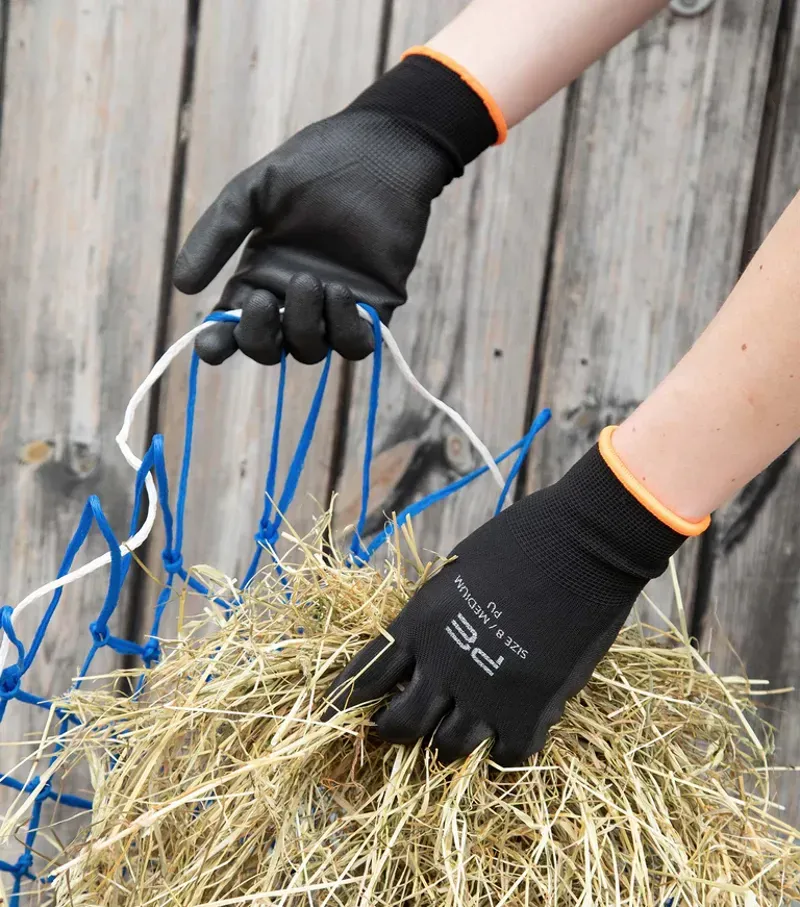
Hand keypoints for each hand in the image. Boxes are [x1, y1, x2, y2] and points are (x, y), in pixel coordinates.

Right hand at [173, 53, 498, 365]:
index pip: (233, 326)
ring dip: (302, 326)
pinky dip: (344, 331)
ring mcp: (334, 307)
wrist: (380, 148)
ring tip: (309, 280)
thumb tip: (182, 286)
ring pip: (310, 351)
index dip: (219, 344)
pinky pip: (356, 346)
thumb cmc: (316, 163)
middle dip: (258, 336)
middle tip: (262, 298)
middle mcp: (294, 300)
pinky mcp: (375, 307)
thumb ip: (218, 234)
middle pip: (268, 349)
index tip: (210, 346)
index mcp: (260, 276)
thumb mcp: (254, 192)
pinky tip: (340, 292)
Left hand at [326, 441, 686, 764]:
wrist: (583, 542)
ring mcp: (487, 692)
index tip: (336, 712)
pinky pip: (505, 758)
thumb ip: (435, 614)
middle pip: (400, 723)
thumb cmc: (521, 539)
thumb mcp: (455, 569)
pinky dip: (499, 757)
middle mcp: (445, 663)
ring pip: (447, 748)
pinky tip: (501, 745)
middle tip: (397, 730)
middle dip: (391, 731)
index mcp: (421, 622)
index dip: (347, 699)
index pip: (366, 674)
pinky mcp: (532, 710)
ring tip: (451, 737)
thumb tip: (425, 643)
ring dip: (444, 745)